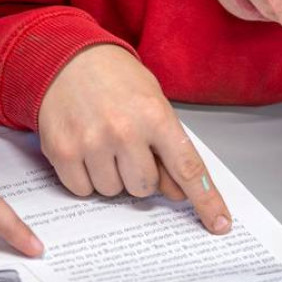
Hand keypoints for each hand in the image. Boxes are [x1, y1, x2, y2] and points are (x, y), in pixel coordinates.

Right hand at [36, 45, 231, 233]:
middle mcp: (124, 131)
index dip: (205, 200)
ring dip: (111, 176)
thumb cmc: (115, 79)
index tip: (219, 224)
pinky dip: (85, 177)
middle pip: (144, 188)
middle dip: (139, 175)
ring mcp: (91, 142)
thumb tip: (177, 193)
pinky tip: (83, 149)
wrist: (65, 56)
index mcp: (155, 116)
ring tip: (101, 142)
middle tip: (127, 148)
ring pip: (112, 191)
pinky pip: (82, 189)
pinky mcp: (61, 151)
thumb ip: (168, 147)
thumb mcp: (153, 102)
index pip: (187, 169)